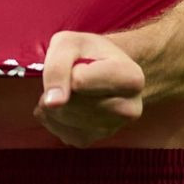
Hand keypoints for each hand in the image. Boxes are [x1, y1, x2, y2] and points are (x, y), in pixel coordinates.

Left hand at [35, 31, 145, 147]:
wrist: (103, 68)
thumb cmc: (88, 51)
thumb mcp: (70, 42)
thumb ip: (59, 65)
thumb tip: (52, 102)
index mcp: (131, 79)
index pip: (79, 82)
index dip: (69, 69)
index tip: (78, 64)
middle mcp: (128, 110)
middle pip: (71, 102)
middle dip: (62, 86)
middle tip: (73, 74)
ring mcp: (110, 129)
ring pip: (62, 116)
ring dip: (55, 101)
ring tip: (70, 88)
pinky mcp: (89, 141)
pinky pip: (56, 129)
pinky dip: (52, 115)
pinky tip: (65, 103)